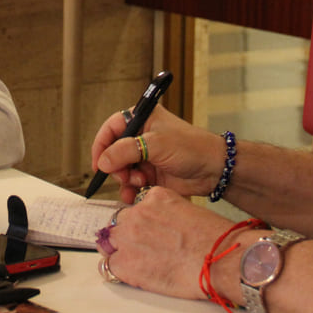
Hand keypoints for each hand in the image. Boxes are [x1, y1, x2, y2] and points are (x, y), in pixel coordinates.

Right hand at [90, 105, 227, 201]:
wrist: (214, 169)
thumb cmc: (190, 147)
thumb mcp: (155, 145)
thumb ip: (125, 151)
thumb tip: (102, 162)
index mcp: (142, 119)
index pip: (112, 128)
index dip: (101, 145)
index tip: (98, 164)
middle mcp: (141, 137)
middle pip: (114, 152)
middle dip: (116, 166)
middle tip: (124, 176)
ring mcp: (146, 156)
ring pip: (121, 169)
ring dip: (125, 179)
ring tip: (139, 183)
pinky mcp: (151, 174)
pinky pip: (131, 182)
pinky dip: (130, 189)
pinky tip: (134, 194)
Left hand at [99, 186, 264, 300]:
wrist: (219, 260)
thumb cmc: (214, 239)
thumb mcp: (188, 210)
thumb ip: (167, 211)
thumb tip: (162, 224)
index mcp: (154, 197)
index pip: (136, 206)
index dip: (142, 221)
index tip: (148, 231)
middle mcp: (137, 213)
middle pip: (120, 222)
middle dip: (130, 234)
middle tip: (146, 248)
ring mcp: (128, 237)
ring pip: (111, 241)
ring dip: (122, 250)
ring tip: (141, 260)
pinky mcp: (125, 263)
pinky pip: (109, 265)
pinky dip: (119, 270)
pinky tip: (134, 273)